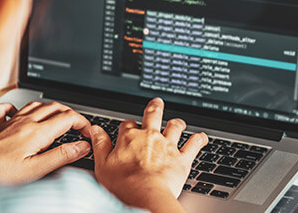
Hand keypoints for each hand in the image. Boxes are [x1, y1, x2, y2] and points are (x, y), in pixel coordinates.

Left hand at [0, 101, 90, 184]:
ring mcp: (12, 121)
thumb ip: (62, 155)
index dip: (83, 123)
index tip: (88, 133)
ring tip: (59, 118)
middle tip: (78, 126)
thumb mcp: (36, 169)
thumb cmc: (0, 172)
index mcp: (38, 132)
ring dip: (52, 109)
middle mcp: (26, 122)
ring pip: (38, 104)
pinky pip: (9, 108)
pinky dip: (19, 108)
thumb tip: (82, 146)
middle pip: (56, 107)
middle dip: (71, 114)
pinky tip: (21, 114)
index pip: (68, 118)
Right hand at [90, 98, 207, 212]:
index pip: (128, 125)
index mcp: (130, 138)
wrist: (145, 196)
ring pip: (175, 126)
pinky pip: (194, 144)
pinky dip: (199, 139)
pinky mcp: (182, 158)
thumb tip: (95, 130)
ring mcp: (168, 146)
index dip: (128, 126)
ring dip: (177, 122)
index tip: (128, 129)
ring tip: (179, 121)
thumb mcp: (103, 165)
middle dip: (154, 107)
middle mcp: (150, 137)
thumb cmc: (123, 185)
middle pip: (153, 115)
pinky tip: (202, 137)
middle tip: (157, 102)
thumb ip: (100, 145)